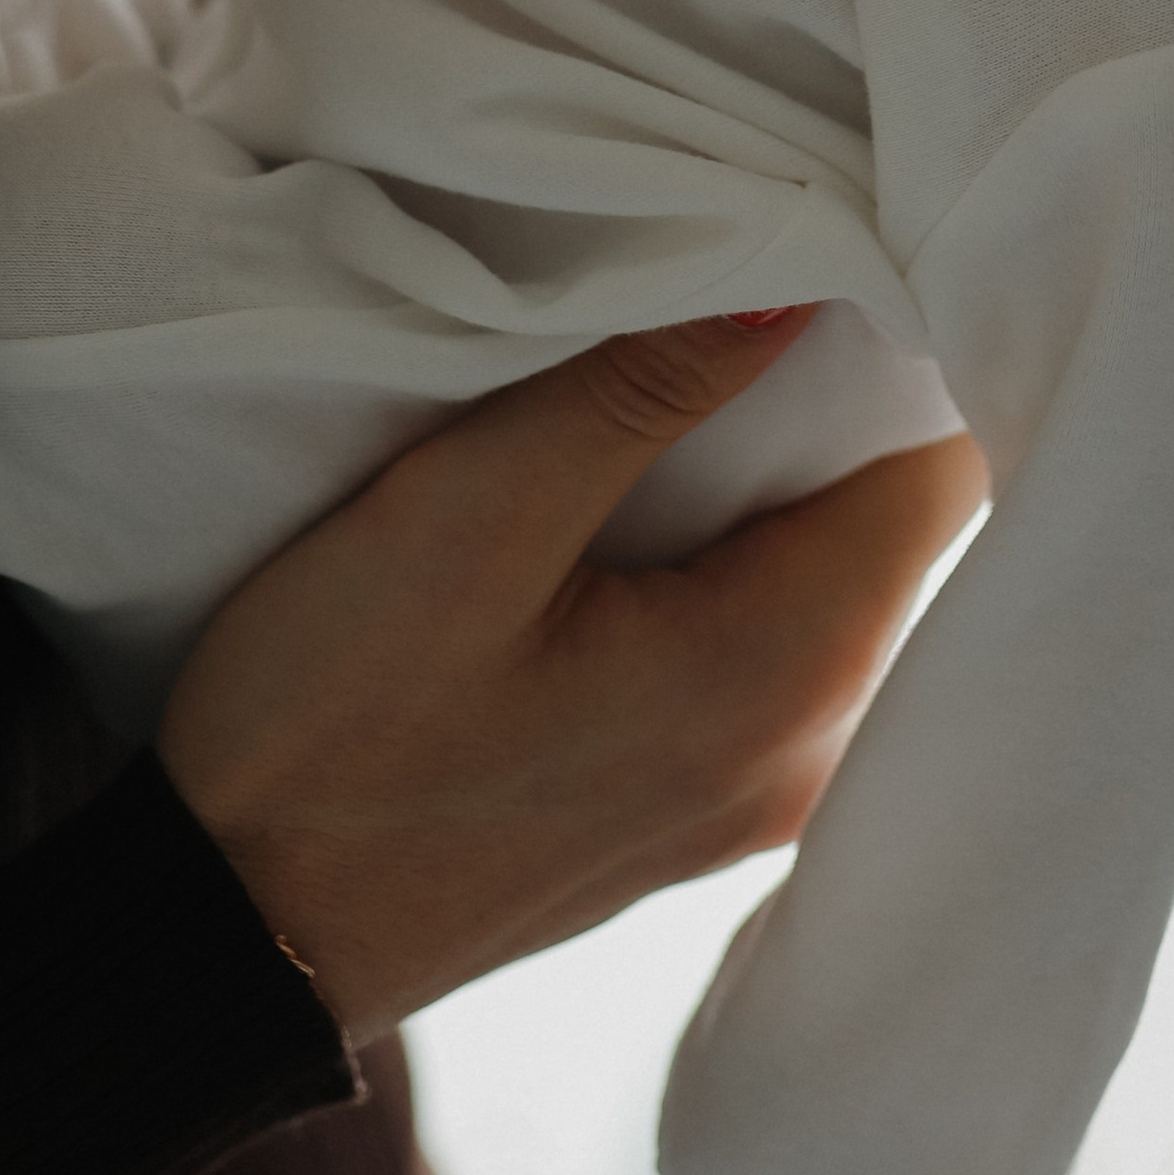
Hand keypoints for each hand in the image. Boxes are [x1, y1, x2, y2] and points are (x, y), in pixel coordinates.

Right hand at [155, 312, 985, 1042]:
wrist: (228, 944)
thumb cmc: (329, 728)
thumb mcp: (466, 517)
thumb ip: (641, 390)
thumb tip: (794, 274)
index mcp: (786, 672)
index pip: (945, 465)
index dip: (909, 335)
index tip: (832, 230)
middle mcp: (812, 752)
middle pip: (902, 522)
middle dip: (845, 392)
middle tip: (753, 259)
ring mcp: (757, 797)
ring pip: (837, 579)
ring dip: (785, 471)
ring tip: (693, 358)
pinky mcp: (693, 808)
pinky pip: (775, 641)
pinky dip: (742, 550)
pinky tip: (656, 490)